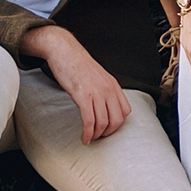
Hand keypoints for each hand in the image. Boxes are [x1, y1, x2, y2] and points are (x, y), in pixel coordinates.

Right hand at [24, 25, 129, 142]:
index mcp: (114, 85)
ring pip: (103, 123)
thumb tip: (106, 107)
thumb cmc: (78, 64)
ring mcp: (96, 93)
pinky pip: (89, 121)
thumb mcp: (99, 77)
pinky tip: (83, 137)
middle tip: (98, 137)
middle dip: (107, 133)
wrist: (64, 51)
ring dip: (96, 135)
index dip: (117, 125)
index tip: (107, 129)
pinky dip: (87, 133)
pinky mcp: (82, 96)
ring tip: (89, 138)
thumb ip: (105, 90)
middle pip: (117, 121)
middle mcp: (108, 89)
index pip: (125, 112)